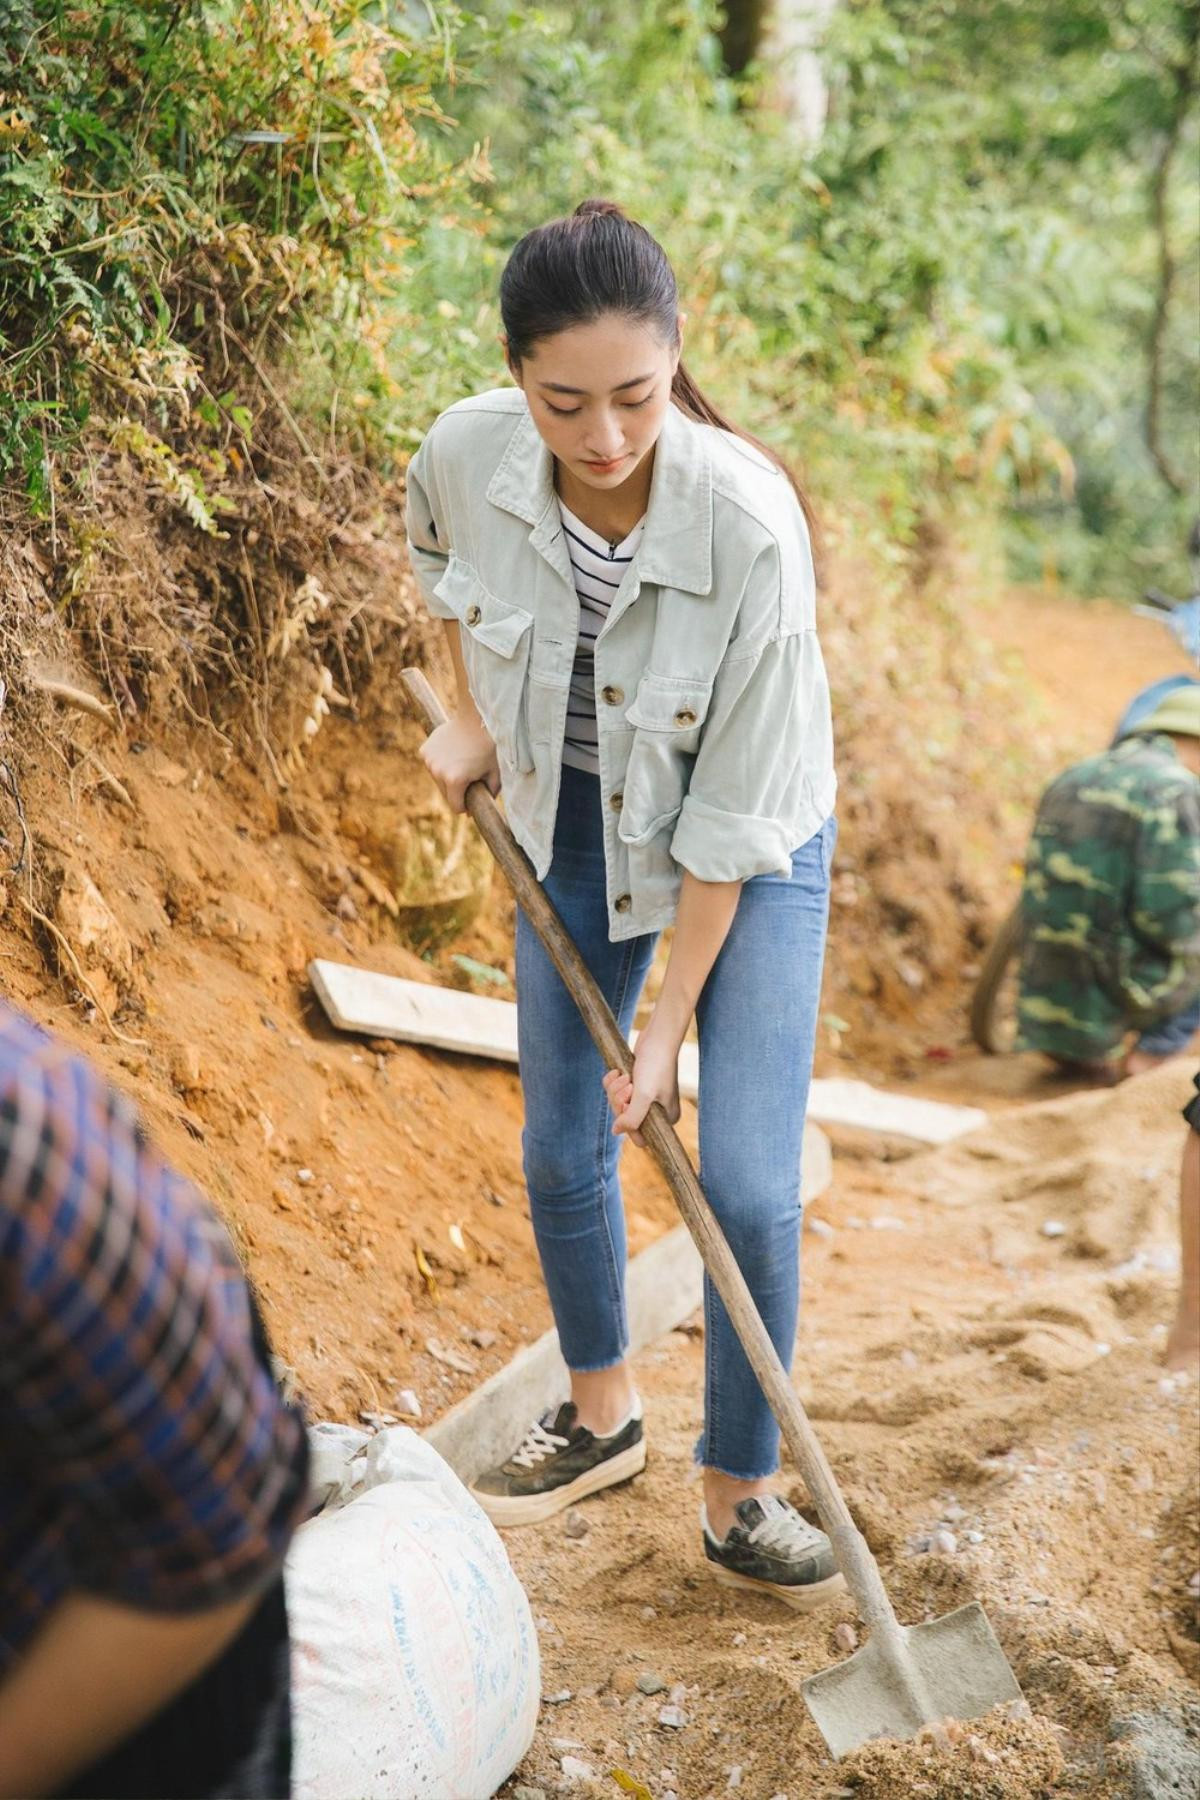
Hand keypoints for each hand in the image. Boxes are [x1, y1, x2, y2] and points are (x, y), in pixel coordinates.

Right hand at [420, 713, 499, 812]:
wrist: (475, 718)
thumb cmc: (488, 747)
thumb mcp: (495, 773)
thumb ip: (490, 793)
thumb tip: (481, 807)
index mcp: (455, 780)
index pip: (456, 807)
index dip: (466, 806)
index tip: (472, 800)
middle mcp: (438, 772)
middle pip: (445, 795)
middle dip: (457, 792)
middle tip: (469, 778)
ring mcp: (429, 761)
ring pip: (438, 779)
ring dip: (447, 777)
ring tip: (460, 763)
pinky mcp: (424, 750)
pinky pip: (433, 764)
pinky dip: (440, 763)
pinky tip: (451, 753)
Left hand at [602, 1014, 681, 1147]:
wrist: (657, 1037)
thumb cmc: (656, 1065)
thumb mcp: (644, 1095)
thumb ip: (632, 1118)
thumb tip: (616, 1131)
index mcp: (667, 1119)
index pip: (640, 1137)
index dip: (628, 1123)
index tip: (629, 1104)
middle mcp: (657, 1111)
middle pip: (625, 1120)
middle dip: (620, 1101)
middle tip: (628, 1084)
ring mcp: (645, 1098)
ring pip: (618, 1104)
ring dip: (615, 1089)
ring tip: (625, 1075)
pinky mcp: (635, 1085)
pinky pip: (615, 1091)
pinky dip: (612, 1081)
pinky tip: (618, 1071)